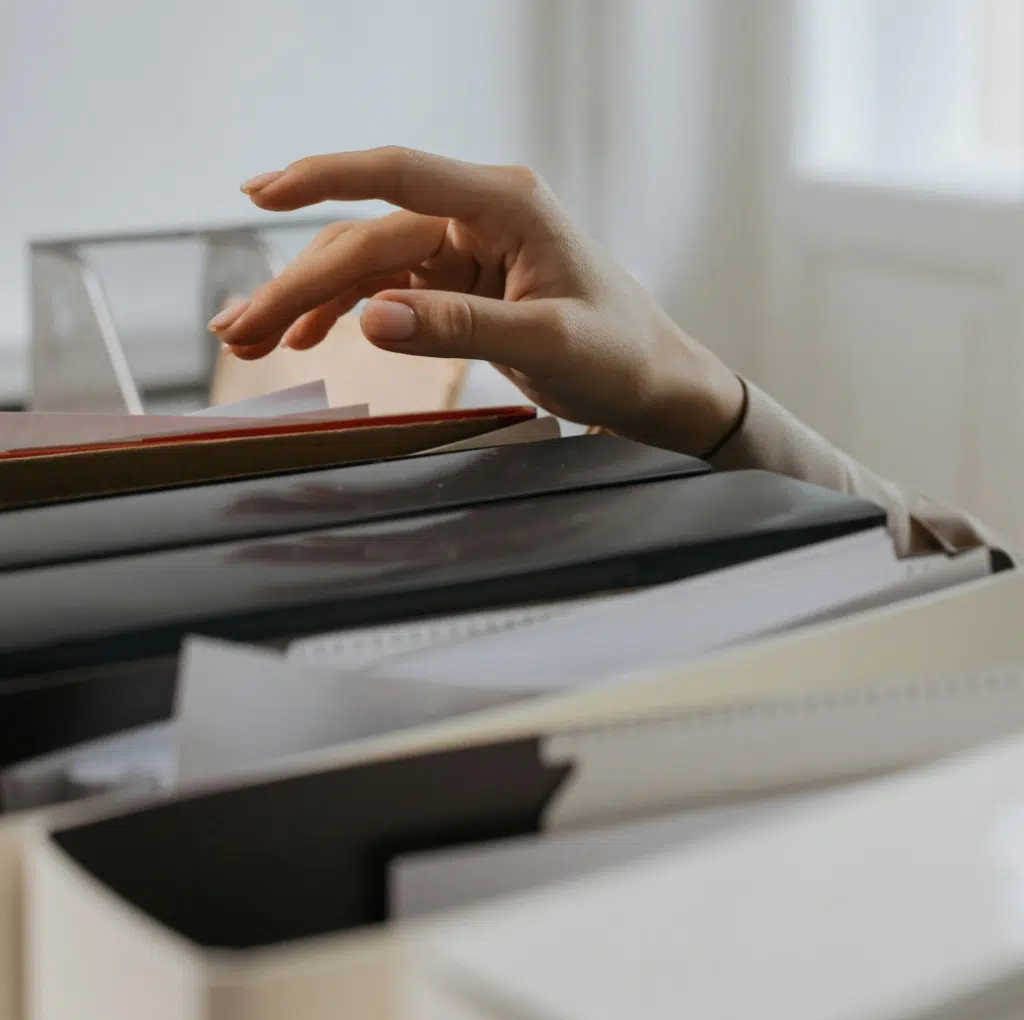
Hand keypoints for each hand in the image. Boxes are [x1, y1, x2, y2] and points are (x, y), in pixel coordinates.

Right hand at [210, 147, 743, 454]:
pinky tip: (308, 337)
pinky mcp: (461, 283)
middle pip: (366, 238)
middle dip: (297, 283)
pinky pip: (388, 290)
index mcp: (506, 205)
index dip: (322, 179)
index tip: (258, 193)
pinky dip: (345, 313)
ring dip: (308, 300)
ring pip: (367, 265)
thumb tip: (368, 319)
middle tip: (236, 328)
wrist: (654, 383)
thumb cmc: (620, 356)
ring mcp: (467, 248)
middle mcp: (479, 215)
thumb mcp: (547, 345)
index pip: (398, 176)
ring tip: (250, 339)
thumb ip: (458, 329)